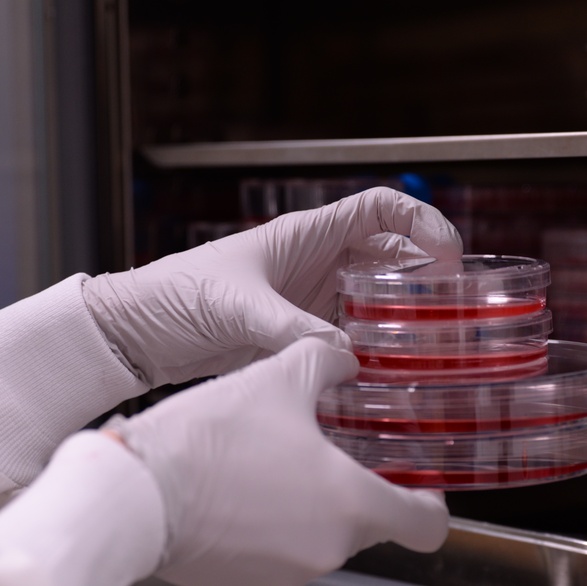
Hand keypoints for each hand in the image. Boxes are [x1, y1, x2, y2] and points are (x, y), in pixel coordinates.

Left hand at [83, 187, 461, 387]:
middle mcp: (315, 264)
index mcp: (305, 235)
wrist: (135, 332)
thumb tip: (343, 352)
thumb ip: (289, 329)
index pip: (380, 209)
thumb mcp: (236, 308)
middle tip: (450, 313)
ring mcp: (308, 302)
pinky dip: (371, 353)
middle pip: (391, 259)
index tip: (447, 254)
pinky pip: (349, 339)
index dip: (421, 222)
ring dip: (402, 320)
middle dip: (425, 278)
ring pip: (375, 302)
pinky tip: (385, 376)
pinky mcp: (297, 337)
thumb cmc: (175, 296)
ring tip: (429, 348)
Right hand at [102, 338, 449, 585]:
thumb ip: (322, 364)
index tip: (418, 486)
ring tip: (267, 466)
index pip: (424, 525)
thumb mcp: (277, 378)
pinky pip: (275, 554)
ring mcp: (287, 575)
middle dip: (348, 490)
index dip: (427, 504)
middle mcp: (328, 551)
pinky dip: (267, 529)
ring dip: (304, 508)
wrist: (135, 493)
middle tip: (321, 452)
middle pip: (365, 525)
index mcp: (351, 505)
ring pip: (317, 538)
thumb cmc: (211, 440)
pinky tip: (236, 494)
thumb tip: (341, 360)